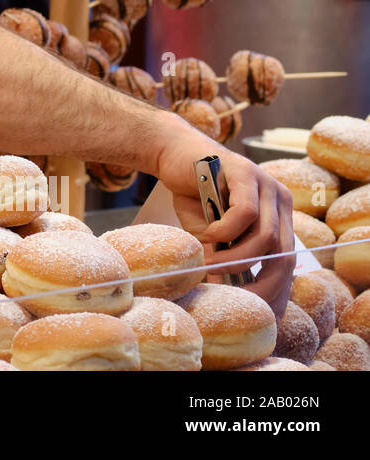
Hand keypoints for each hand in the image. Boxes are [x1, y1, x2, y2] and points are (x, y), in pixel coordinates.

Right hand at [152, 117, 294, 319]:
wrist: (172, 152)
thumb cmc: (192, 193)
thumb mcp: (211, 233)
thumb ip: (225, 255)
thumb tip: (231, 291)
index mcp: (278, 215)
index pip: (288, 260)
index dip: (275, 288)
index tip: (258, 309)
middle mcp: (279, 199)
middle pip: (284, 253)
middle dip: (260, 281)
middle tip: (233, 296)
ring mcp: (265, 184)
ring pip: (266, 236)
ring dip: (236, 257)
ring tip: (210, 263)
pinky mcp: (245, 172)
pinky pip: (245, 213)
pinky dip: (225, 231)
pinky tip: (207, 235)